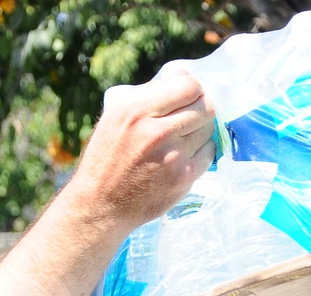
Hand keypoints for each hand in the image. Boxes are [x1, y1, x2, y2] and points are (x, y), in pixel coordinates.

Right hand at [66, 72, 215, 233]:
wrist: (101, 205)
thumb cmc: (108, 157)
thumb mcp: (116, 116)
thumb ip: (149, 95)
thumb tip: (184, 76)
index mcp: (137, 109)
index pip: (189, 85)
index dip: (193, 88)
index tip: (188, 96)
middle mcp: (156, 131)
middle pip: (206, 106)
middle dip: (201, 108)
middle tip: (191, 116)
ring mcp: (173, 157)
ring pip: (209, 129)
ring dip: (200, 130)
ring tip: (184, 137)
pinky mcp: (183, 179)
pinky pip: (208, 154)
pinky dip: (200, 152)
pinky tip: (184, 155)